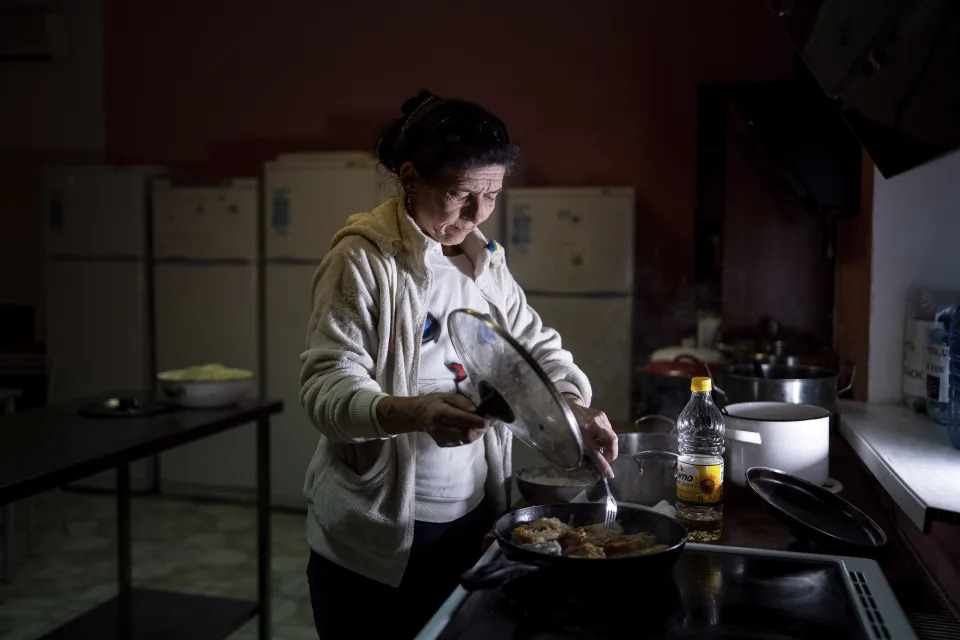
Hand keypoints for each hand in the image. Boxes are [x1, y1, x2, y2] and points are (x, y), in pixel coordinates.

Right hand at [377, 393, 492, 446]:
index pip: (464, 420)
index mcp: (442, 413)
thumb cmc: (433, 402)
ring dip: (478, 433)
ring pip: (467, 440)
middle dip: (482, 428)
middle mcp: (442, 428)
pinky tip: (472, 429)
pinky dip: (470, 436)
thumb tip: (477, 411)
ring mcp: (442, 438)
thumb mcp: (447, 396)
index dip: (480, 421)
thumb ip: (462, 403)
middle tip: (490, 421)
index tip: (491, 418)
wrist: (417, 416)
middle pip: (468, 433)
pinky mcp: (443, 444)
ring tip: (482, 424)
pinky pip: (462, 442)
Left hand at [564, 395, 617, 477]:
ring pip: (612, 436)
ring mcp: (600, 417)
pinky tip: (600, 439)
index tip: (609, 473)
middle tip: (606, 459)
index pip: (595, 450)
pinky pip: (609, 430)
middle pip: (611, 439)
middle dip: (612, 452)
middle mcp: (594, 422)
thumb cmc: (566, 427)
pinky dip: (606, 438)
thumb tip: (596, 466)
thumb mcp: (571, 442)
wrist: (567, 407)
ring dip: (609, 446)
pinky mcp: (603, 415)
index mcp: (582, 430)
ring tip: (601, 448)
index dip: (603, 463)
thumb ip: (584, 453)